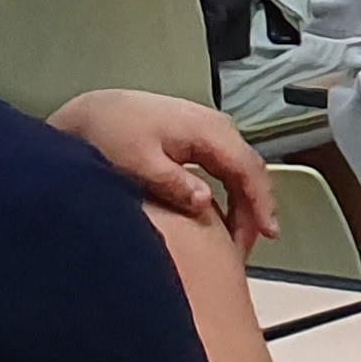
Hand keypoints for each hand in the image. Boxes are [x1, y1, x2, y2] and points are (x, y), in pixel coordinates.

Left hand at [50, 88, 275, 250]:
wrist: (93, 113)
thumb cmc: (111, 133)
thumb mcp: (138, 162)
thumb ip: (172, 182)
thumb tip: (205, 202)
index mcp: (208, 130)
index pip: (248, 169)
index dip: (261, 203)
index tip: (267, 233)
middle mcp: (216, 127)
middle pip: (251, 171)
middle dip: (256, 210)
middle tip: (247, 248)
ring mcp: (210, 131)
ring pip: (241, 171)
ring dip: (246, 204)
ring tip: (240, 238)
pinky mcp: (199, 140)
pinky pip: (227, 169)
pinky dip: (233, 194)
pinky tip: (225, 216)